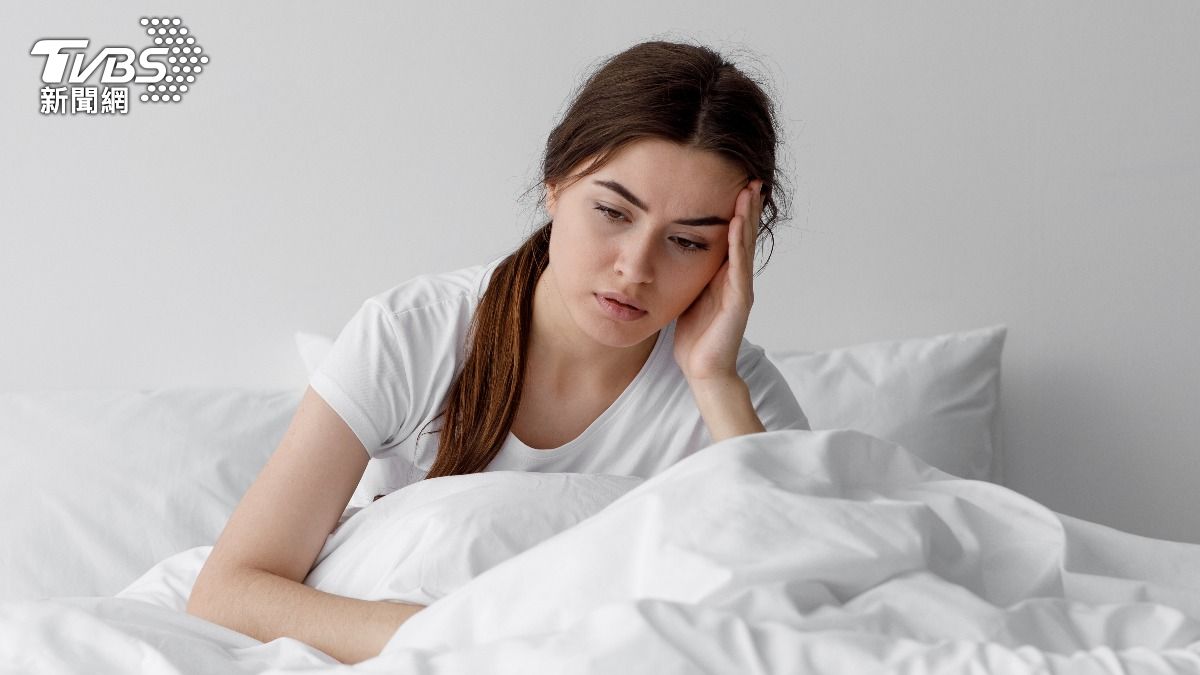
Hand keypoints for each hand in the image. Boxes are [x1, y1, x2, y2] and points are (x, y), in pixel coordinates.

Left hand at [673, 179, 761, 381]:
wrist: (703, 370)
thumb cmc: (694, 337)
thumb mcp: (686, 295)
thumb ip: (685, 273)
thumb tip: (667, 251)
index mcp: (722, 276)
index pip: (731, 237)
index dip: (734, 212)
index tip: (734, 184)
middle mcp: (735, 279)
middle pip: (743, 235)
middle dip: (747, 207)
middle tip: (751, 178)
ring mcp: (740, 289)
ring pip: (745, 246)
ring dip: (747, 218)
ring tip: (749, 192)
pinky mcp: (739, 302)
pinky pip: (739, 267)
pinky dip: (739, 244)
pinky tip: (738, 224)